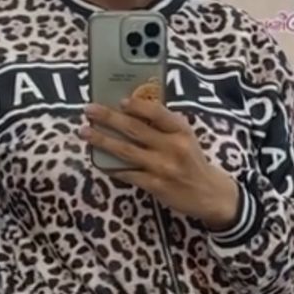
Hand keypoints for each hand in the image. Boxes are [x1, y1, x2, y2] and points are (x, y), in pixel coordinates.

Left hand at [81, 99, 240, 228]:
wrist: (208, 193)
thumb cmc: (191, 160)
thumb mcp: (185, 136)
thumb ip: (164, 125)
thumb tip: (129, 110)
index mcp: (181, 130)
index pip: (157, 112)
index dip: (137, 106)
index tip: (119, 100)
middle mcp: (172, 147)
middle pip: (135, 129)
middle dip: (108, 118)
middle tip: (89, 110)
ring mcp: (163, 167)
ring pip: (126, 151)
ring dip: (103, 141)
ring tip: (85, 132)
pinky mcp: (155, 185)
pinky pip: (128, 174)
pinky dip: (111, 167)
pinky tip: (98, 161)